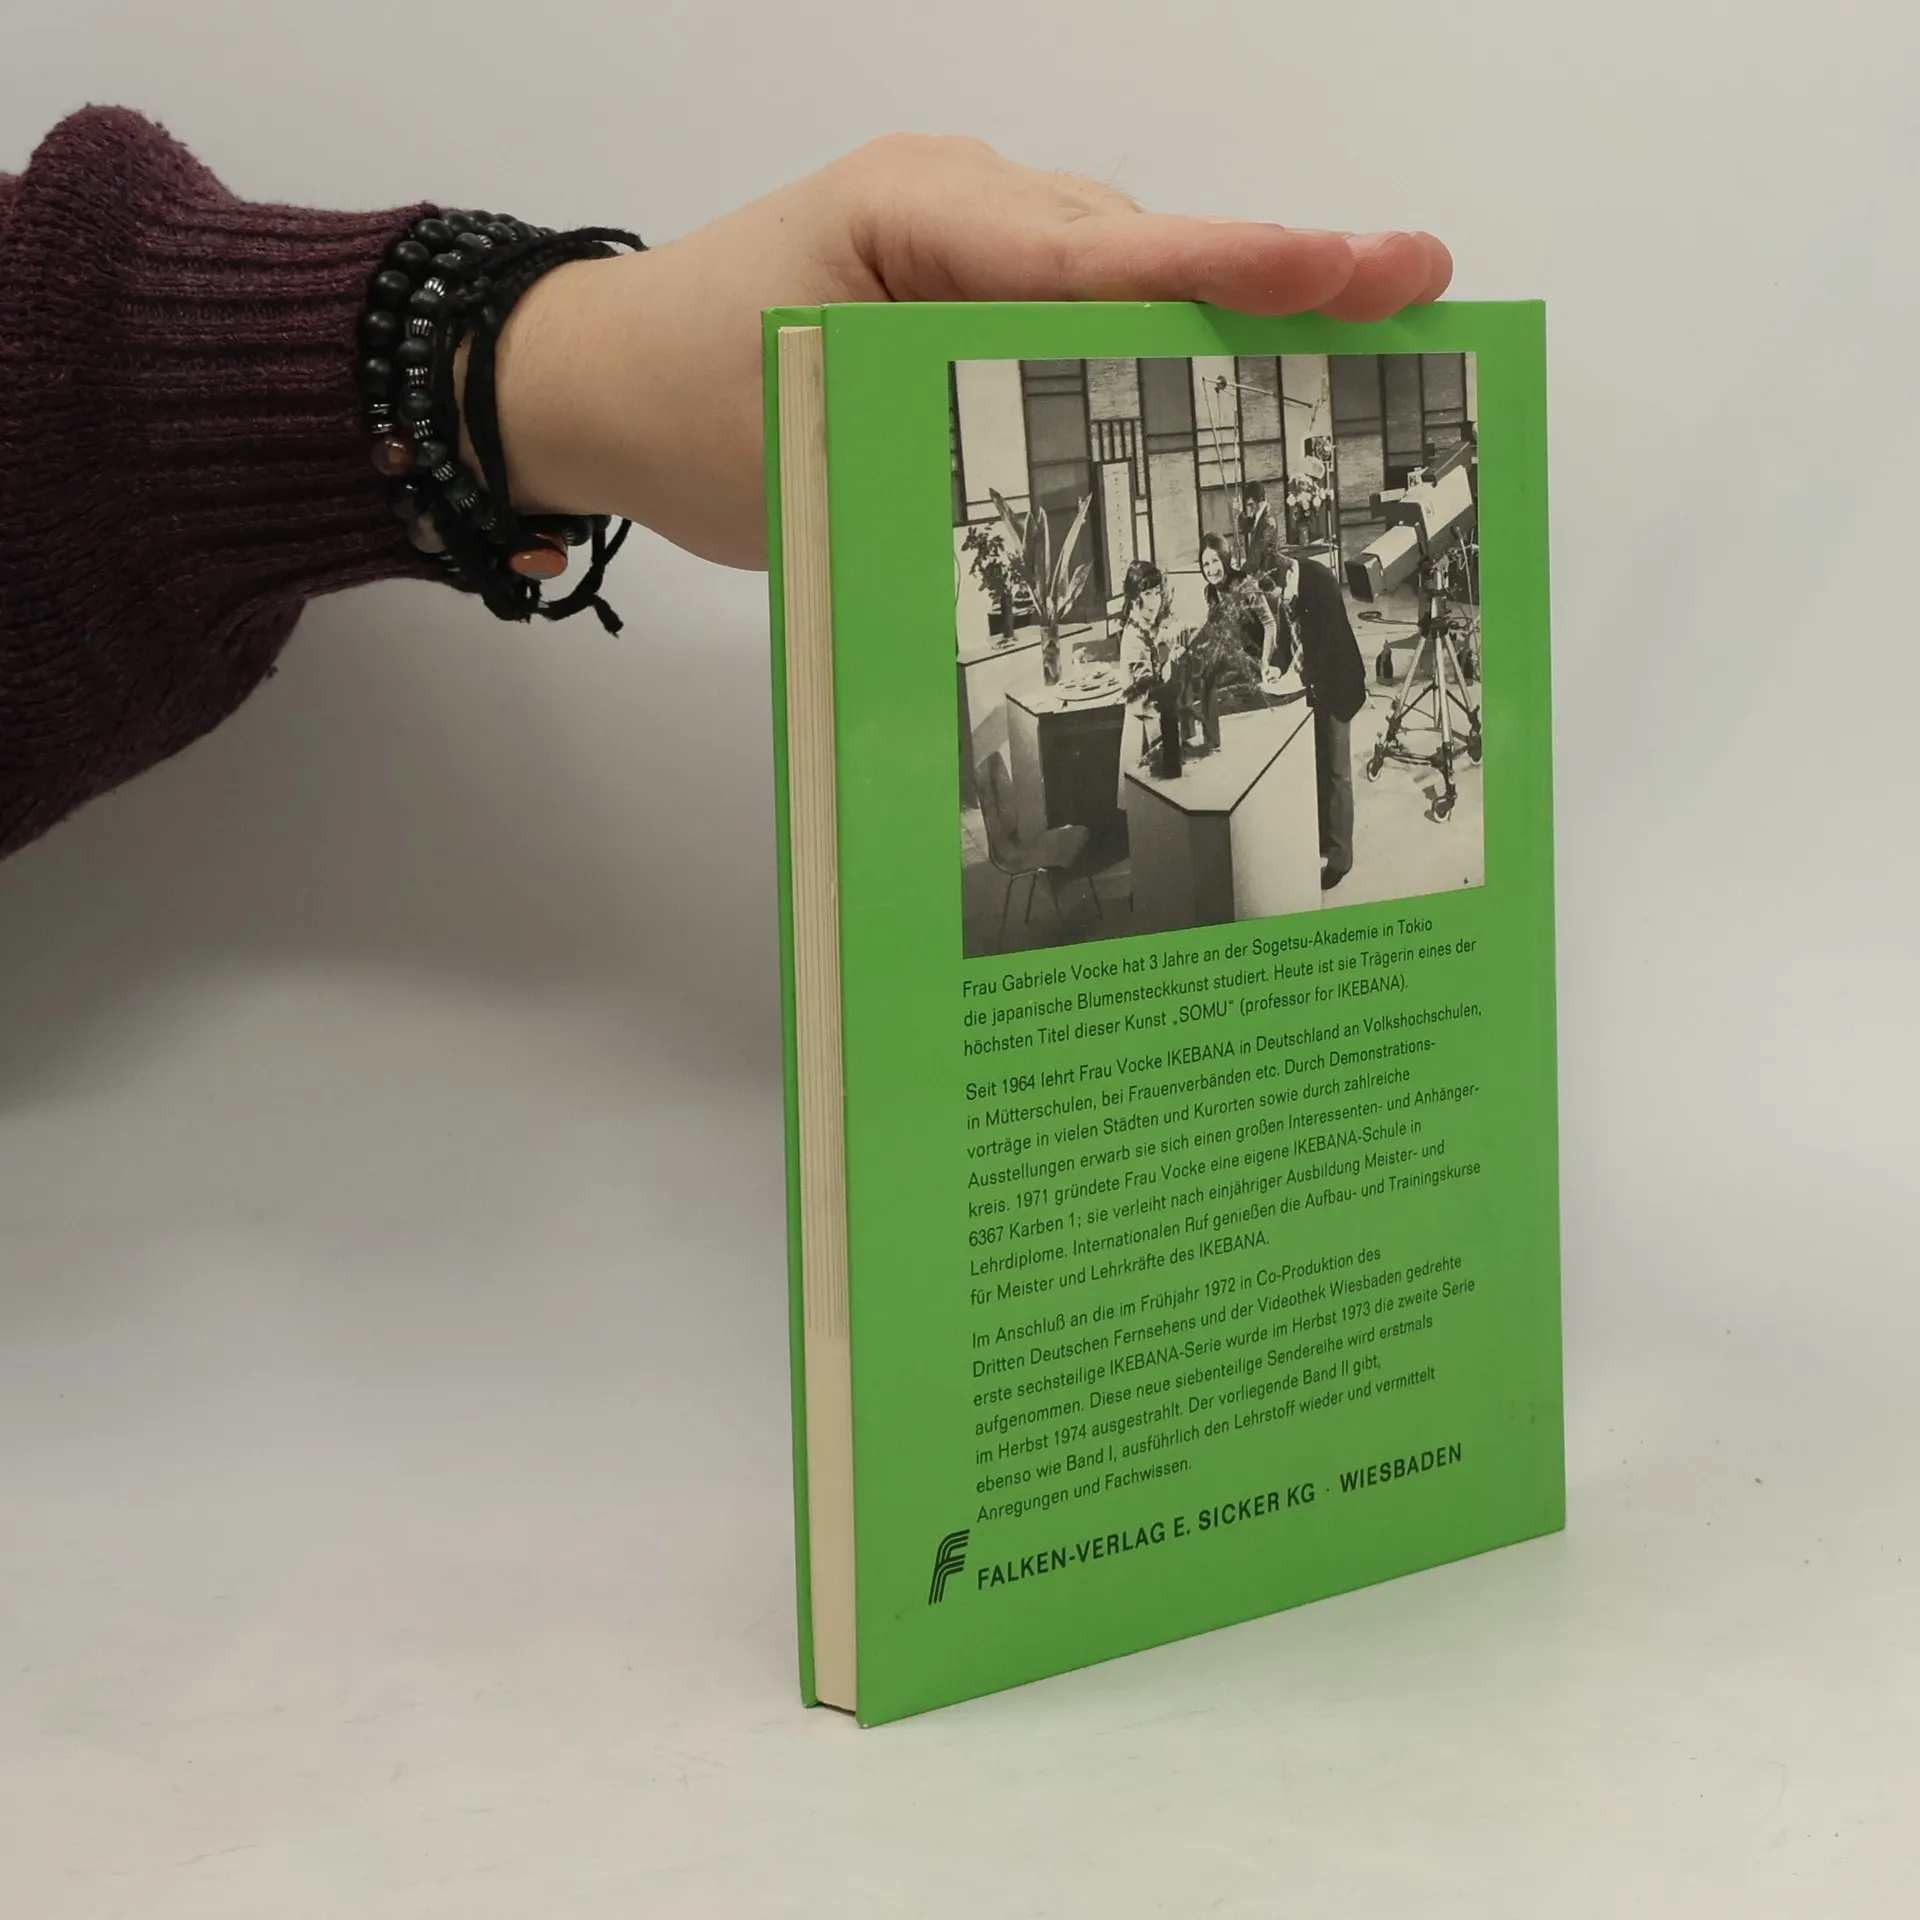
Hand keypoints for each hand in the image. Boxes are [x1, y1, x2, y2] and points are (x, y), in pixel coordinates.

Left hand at [490, 134, 1451, 570]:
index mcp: (915, 216)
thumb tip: (1076, 518)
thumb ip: (941, 446)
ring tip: (1363, 335)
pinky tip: (1235, 372)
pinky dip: (1156, 339)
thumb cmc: (677, 405)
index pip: (1097, 252)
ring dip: (1226, 308)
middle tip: (1416, 283)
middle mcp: (958, 201)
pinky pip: (1082, 299)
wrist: (590, 378)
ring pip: (1124, 268)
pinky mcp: (962, 277)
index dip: (1233, 268)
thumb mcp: (806, 441)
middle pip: (1139, 245)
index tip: (1351, 270)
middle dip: (1276, 271)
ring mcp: (965, 231)